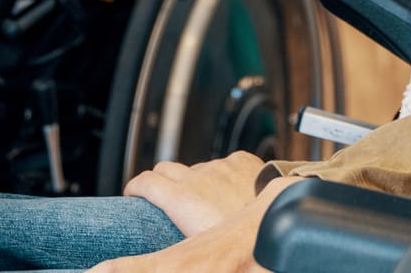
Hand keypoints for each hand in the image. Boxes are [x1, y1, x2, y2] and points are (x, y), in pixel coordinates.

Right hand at [124, 152, 268, 237]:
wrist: (276, 219)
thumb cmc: (241, 243)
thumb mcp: (198, 246)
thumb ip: (182, 237)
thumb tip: (177, 251)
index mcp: (182, 198)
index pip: (145, 181)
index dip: (135, 187)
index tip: (133, 194)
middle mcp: (197, 177)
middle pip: (165, 168)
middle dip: (160, 180)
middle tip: (164, 196)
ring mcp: (219, 166)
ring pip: (198, 167)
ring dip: (196, 180)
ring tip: (207, 199)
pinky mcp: (241, 160)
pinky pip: (225, 162)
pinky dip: (223, 172)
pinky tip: (232, 186)